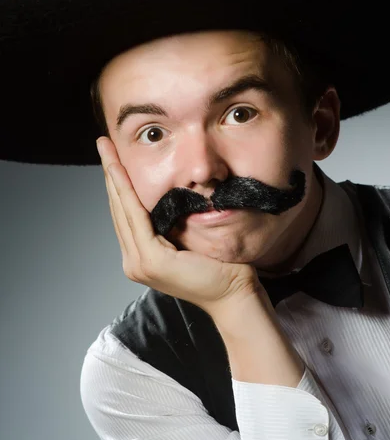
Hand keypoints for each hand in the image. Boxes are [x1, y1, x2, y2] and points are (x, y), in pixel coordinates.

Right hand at [97, 136, 265, 315]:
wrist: (235, 295)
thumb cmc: (221, 267)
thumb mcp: (190, 238)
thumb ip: (173, 223)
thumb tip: (169, 194)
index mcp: (143, 257)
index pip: (126, 213)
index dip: (118, 183)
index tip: (112, 156)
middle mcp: (135, 262)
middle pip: (119, 208)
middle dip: (110, 173)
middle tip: (104, 144)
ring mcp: (140, 263)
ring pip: (123, 209)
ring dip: (114, 177)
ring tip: (107, 150)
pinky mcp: (151, 260)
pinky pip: (136, 216)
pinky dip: (126, 191)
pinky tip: (120, 172)